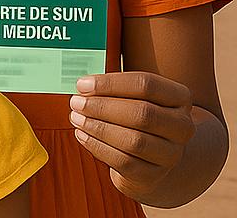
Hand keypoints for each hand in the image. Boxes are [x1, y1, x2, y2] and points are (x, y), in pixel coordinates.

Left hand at [70, 71, 194, 197]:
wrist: (150, 154)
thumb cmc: (134, 112)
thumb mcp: (131, 95)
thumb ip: (112, 87)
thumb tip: (83, 87)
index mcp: (179, 98)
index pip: (146, 84)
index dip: (110, 83)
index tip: (81, 84)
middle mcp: (183, 126)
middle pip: (142, 113)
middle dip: (102, 107)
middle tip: (75, 102)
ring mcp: (171, 154)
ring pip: (134, 140)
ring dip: (98, 128)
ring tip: (75, 118)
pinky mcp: (155, 175)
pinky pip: (124, 162)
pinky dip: (98, 147)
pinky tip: (82, 135)